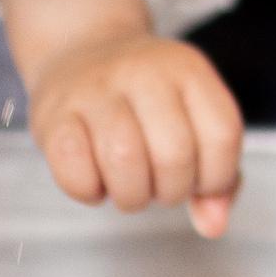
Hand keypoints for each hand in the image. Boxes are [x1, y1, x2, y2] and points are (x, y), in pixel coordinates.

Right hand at [28, 32, 243, 237]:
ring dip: (131, 196)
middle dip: (171, 191)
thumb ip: (216, 175)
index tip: (198, 179)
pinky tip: (94, 178)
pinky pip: (75, 172)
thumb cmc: (144, 101)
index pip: (222, 137)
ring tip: (128, 185)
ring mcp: (94, 89)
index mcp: (188, 69)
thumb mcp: (192, 118)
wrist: (79, 51)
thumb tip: (213, 225)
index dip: (216, 178)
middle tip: (157, 184)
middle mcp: (143, 71)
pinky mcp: (53, 115)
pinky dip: (89, 192)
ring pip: (124, 161)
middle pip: (175, 155)